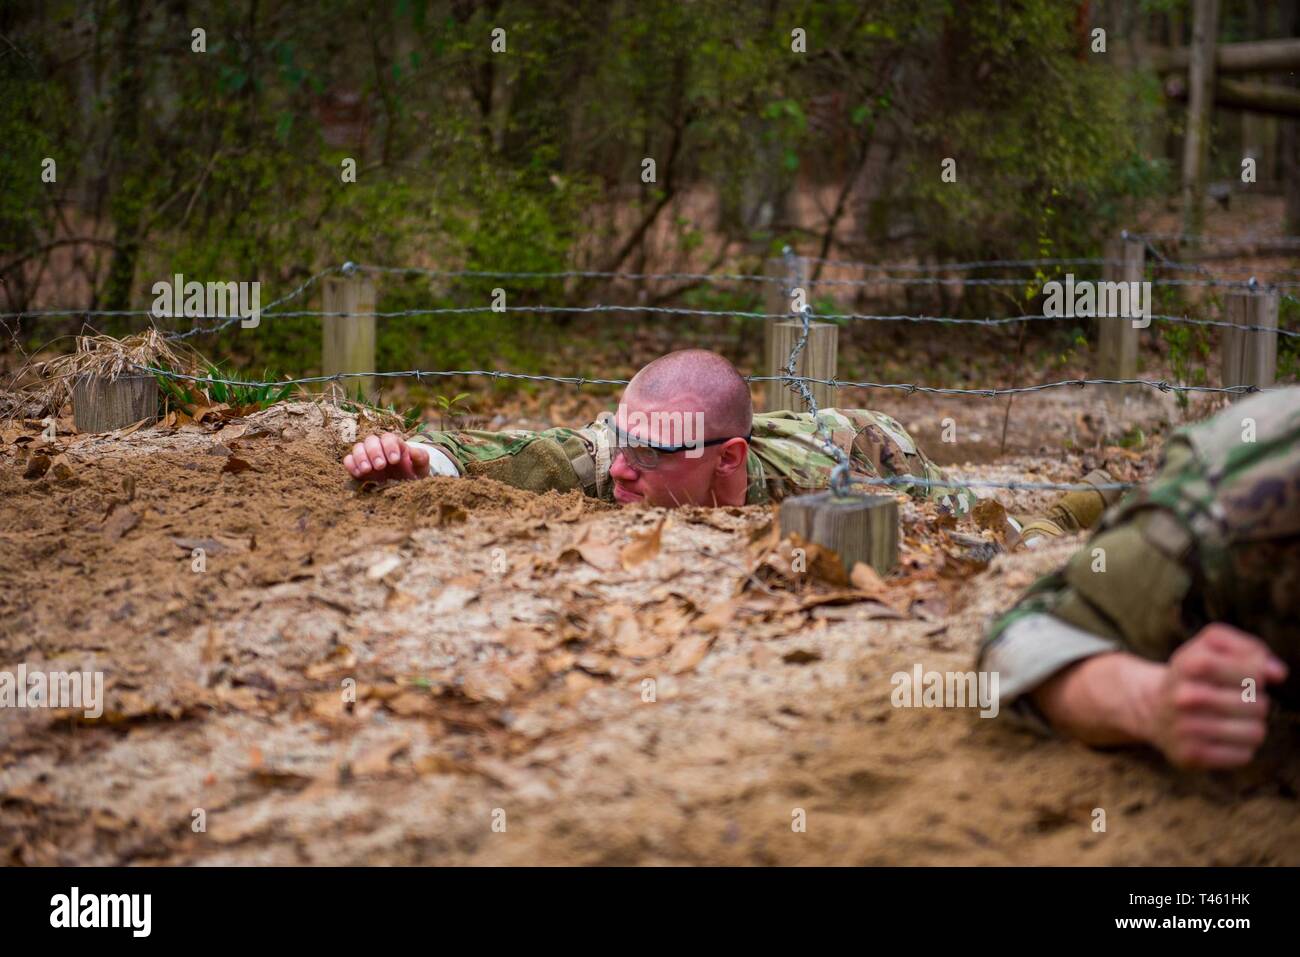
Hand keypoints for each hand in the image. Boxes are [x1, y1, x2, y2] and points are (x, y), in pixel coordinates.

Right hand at [343, 432, 430, 481]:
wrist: (405, 486)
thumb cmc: (413, 473)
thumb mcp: (421, 466)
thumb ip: (420, 457)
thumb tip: (413, 451)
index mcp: (394, 444)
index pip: (388, 438)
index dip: (390, 447)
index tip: (394, 460)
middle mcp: (378, 447)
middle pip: (371, 440)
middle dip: (374, 452)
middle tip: (380, 466)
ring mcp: (367, 457)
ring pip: (358, 448)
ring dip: (361, 457)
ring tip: (367, 469)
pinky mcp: (357, 467)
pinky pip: (348, 460)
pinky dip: (351, 465)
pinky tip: (359, 473)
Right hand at [1146, 624, 1287, 768]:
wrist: (1151, 707)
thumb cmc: (1193, 674)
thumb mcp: (1210, 646)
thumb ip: (1247, 648)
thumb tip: (1278, 673)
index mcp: (1188, 665)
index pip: (1253, 673)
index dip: (1258, 676)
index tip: (1246, 675)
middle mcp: (1184, 697)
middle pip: (1259, 705)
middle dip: (1254, 701)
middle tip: (1233, 699)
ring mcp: (1186, 728)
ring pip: (1255, 732)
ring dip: (1250, 726)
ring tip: (1231, 719)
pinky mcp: (1190, 755)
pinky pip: (1243, 755)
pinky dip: (1239, 747)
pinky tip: (1222, 738)